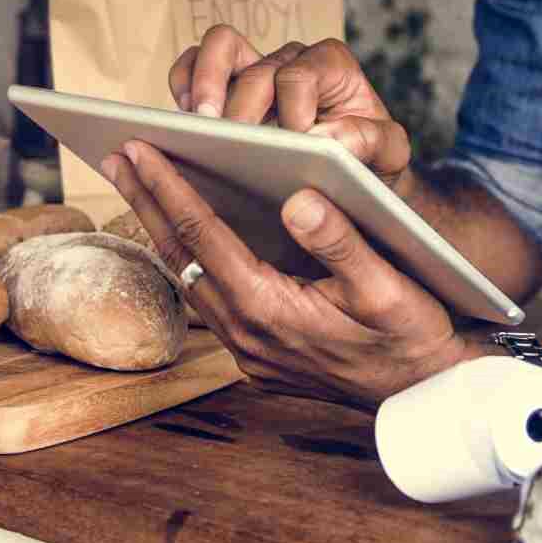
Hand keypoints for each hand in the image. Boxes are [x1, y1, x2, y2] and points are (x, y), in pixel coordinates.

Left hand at [99, 137, 477, 407]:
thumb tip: (298, 198)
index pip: (204, 235)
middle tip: (116, 155)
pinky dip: (190, 258)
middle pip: (181, 256)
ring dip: (162, 229)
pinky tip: (185, 233)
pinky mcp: (256, 355)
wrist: (425, 394)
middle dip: (146, 201)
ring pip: (189, 278)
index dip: (167, 187)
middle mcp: (246, 334)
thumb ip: (341, 241)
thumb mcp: (388, 285)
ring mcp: (247, 350)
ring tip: (139, 185)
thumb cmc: (412, 334)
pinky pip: (208, 299)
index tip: (138, 148)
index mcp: (269, 309)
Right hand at [168, 25, 415, 190]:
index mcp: (331, 66)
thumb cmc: (369, 159)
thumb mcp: (388, 154)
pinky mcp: (224, 88)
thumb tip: (326, 138)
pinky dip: (183, 84)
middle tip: (234, 142)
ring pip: (219, 46)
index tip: (294, 143)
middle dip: (242, 106)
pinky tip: (185, 123)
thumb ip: (371, 141)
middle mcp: (290, 59)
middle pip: (254, 67)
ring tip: (201, 125)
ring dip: (204, 83)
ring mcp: (253, 69)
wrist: (352, 173)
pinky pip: (192, 66)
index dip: (292, 108)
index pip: (299, 75)